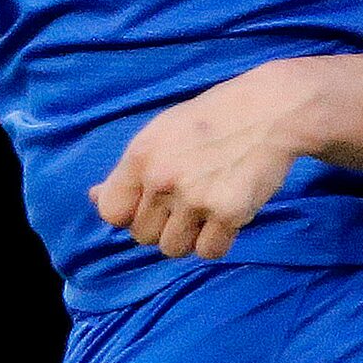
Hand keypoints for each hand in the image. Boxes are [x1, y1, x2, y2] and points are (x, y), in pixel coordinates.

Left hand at [89, 60, 321, 259]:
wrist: (268, 110)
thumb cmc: (210, 120)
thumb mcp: (160, 133)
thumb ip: (128, 170)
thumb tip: (93, 197)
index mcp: (140, 157)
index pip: (112, 213)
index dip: (129, 214)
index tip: (149, 205)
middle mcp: (162, 179)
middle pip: (142, 236)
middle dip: (161, 225)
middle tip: (186, 202)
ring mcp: (195, 198)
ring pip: (173, 249)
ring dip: (188, 237)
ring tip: (205, 209)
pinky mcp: (229, 213)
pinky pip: (209, 252)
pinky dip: (217, 241)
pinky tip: (225, 215)